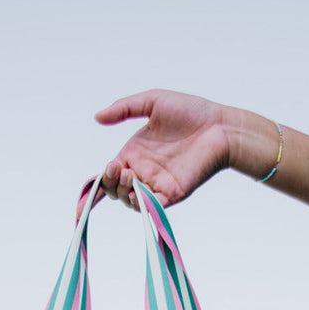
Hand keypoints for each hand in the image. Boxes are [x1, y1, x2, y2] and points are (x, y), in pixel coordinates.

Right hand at [93, 89, 230, 209]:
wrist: (219, 125)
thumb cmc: (190, 112)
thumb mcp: (152, 102)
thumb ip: (124, 108)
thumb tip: (97, 117)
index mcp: (134, 154)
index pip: (109, 175)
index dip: (95, 187)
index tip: (88, 192)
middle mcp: (142, 172)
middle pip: (115, 190)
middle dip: (109, 183)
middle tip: (118, 168)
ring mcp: (157, 185)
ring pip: (130, 201)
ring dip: (123, 192)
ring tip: (128, 174)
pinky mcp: (172, 194)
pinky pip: (152, 207)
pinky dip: (141, 204)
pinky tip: (137, 192)